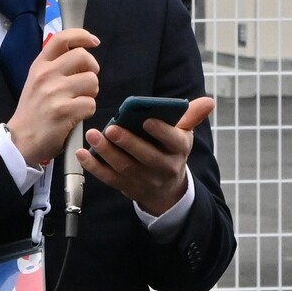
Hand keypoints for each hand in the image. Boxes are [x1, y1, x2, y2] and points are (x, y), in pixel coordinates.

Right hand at [6, 28, 99, 164]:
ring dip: (91, 93)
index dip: (81, 36)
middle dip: (92, 69)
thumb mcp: (37, 82)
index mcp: (39, 65)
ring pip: (92, 81)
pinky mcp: (64, 111)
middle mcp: (46, 75)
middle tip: (86, 82)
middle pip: (83, 57)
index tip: (93, 41)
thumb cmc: (33, 111)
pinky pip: (91, 104)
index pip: (61, 38)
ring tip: (78, 102)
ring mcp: (54, 92)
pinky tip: (75, 116)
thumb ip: (55, 67)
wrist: (20, 141)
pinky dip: (87, 111)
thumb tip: (82, 54)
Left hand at [78, 96, 214, 216]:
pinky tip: (82, 153)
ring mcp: (143, 180)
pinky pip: (109, 178)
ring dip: (107, 152)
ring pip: (125, 168)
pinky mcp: (125, 187)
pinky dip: (94, 167)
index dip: (161, 132)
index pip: (174, 142)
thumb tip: (209, 100)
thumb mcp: (183, 134)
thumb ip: (191, 116)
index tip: (147, 119)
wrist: (166, 190)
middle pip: (146, 157)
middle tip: (111, 128)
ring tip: (93, 135)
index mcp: (179, 150)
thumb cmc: (170, 151)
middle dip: (128, 143)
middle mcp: (163, 168)